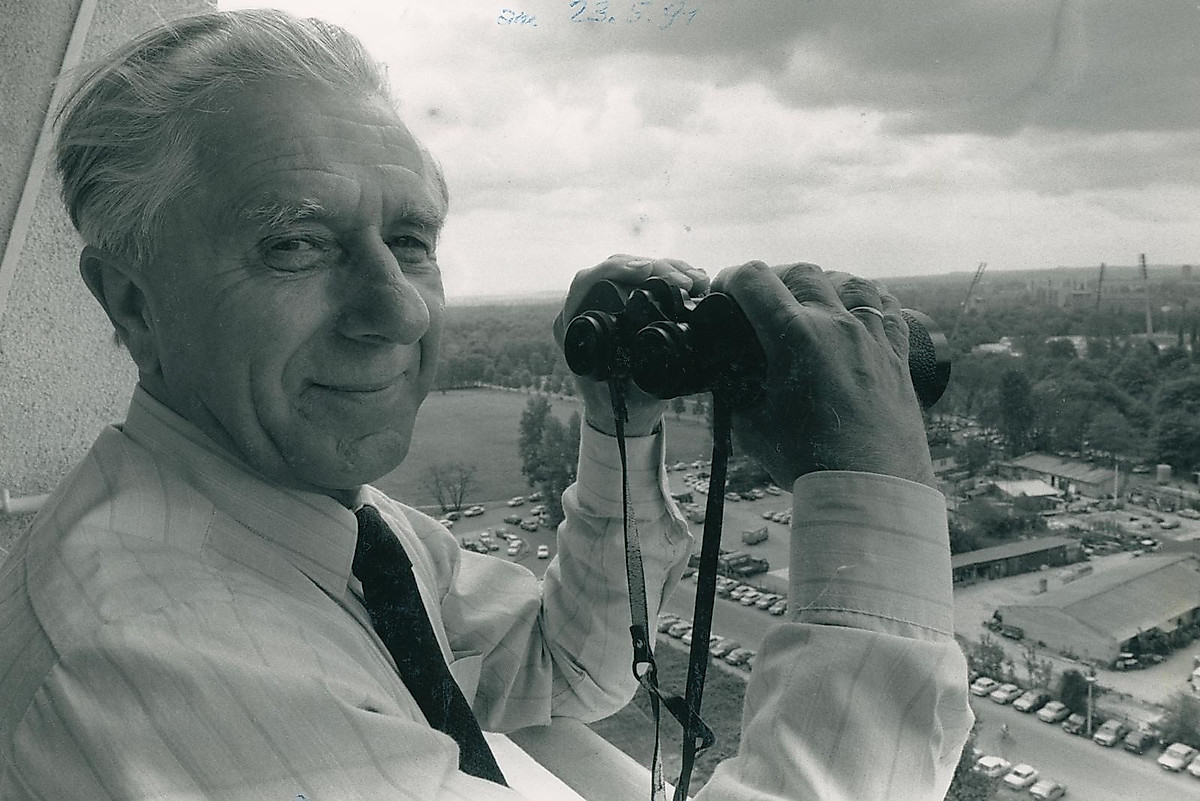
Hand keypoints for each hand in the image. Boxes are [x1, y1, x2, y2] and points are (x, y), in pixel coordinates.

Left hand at [553, 255, 709, 436]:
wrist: (624, 411)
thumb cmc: (619, 402)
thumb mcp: (625, 390)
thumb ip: (632, 372)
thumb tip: (652, 347)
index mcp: (573, 324)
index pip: (586, 281)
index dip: (615, 269)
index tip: (646, 270)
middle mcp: (586, 306)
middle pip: (617, 267)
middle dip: (655, 267)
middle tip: (686, 280)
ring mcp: (607, 300)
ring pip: (636, 268)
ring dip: (670, 269)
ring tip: (698, 279)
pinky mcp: (627, 299)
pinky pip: (647, 278)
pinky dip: (672, 275)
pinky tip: (695, 278)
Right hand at [712, 261, 934, 487]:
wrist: (871, 489)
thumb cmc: (812, 463)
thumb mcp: (753, 429)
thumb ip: (737, 398)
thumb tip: (730, 387)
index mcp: (795, 337)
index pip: (754, 279)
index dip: (730, 279)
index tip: (723, 292)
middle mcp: (836, 325)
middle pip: (801, 273)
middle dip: (774, 280)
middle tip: (762, 303)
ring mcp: (871, 337)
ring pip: (849, 281)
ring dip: (824, 284)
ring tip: (811, 303)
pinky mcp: (896, 356)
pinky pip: (888, 308)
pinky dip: (868, 302)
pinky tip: (858, 313)